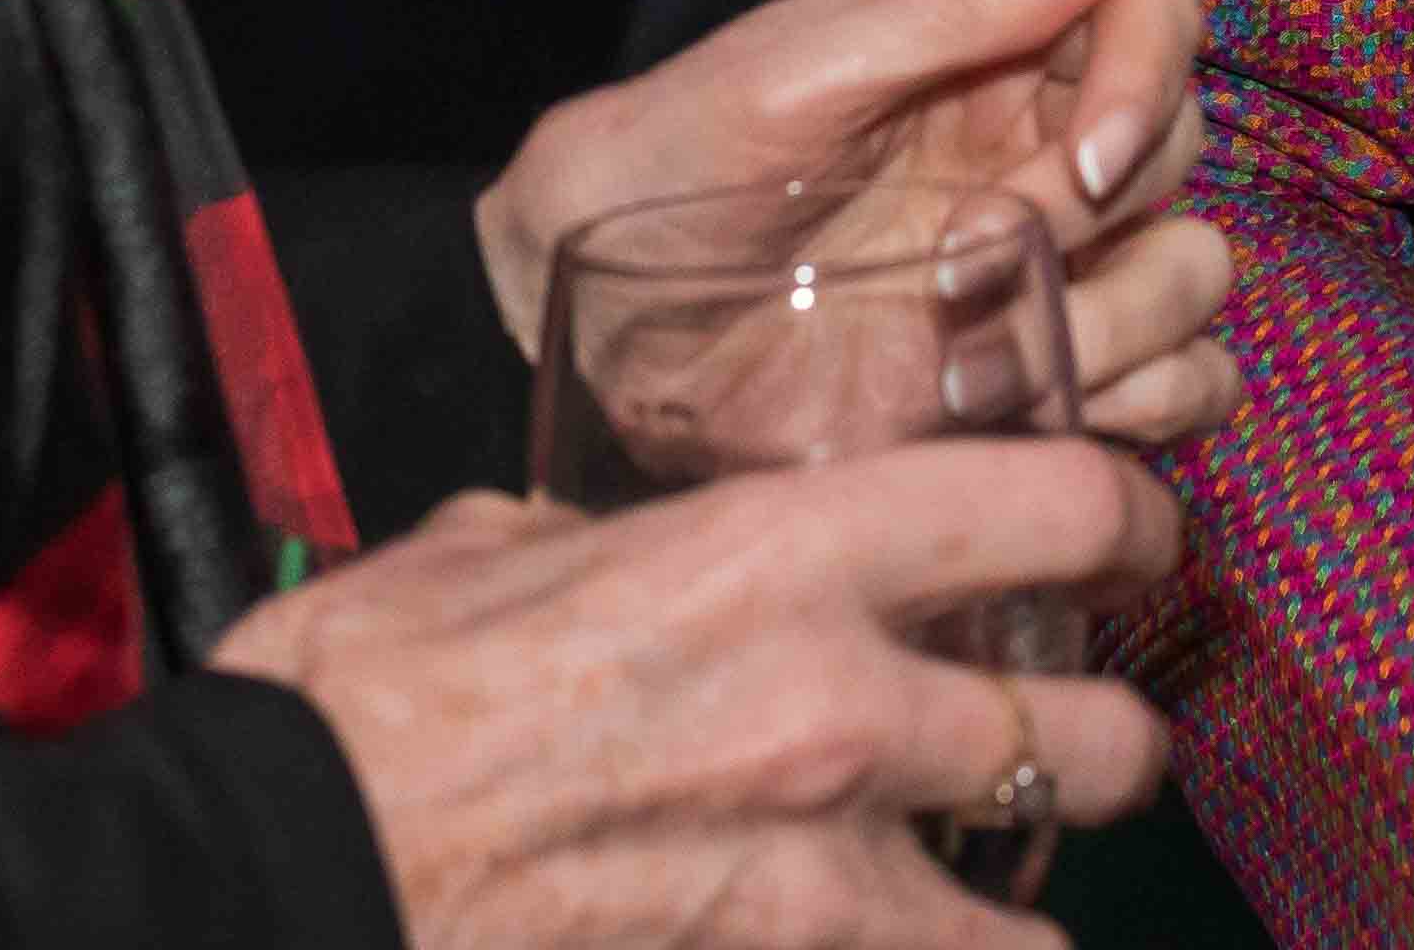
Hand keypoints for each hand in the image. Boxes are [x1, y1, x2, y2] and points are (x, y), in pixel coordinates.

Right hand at [215, 449, 1181, 949]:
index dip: (1126, 518)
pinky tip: (928, 940)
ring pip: (1035, 898)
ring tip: (1011, 865)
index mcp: (773, 555)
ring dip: (1034, 881)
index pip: (1052, 508)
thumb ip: (585, 541)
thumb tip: (588, 544)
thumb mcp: (483, 552)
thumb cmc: (357, 705)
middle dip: (1109, 734)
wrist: (282, 864)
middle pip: (1093, 732)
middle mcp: (834, 708)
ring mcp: (812, 869)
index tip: (1131, 532)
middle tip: (1088, 721)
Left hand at [480, 0, 1231, 446]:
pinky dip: (1145, 406)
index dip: (1147, 80)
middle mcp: (1037, 144)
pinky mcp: (1038, 376)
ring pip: (1194, 274)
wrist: (576, 334)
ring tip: (966, 375)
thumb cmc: (655, 170)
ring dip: (1120, 330)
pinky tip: (1030, 420)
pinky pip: (1182, 385)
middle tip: (956, 266)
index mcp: (991, 41)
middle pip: (1182, 148)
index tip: (1078, 167)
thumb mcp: (795, 73)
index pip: (1154, 14)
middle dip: (1100, 222)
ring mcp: (1046, 266)